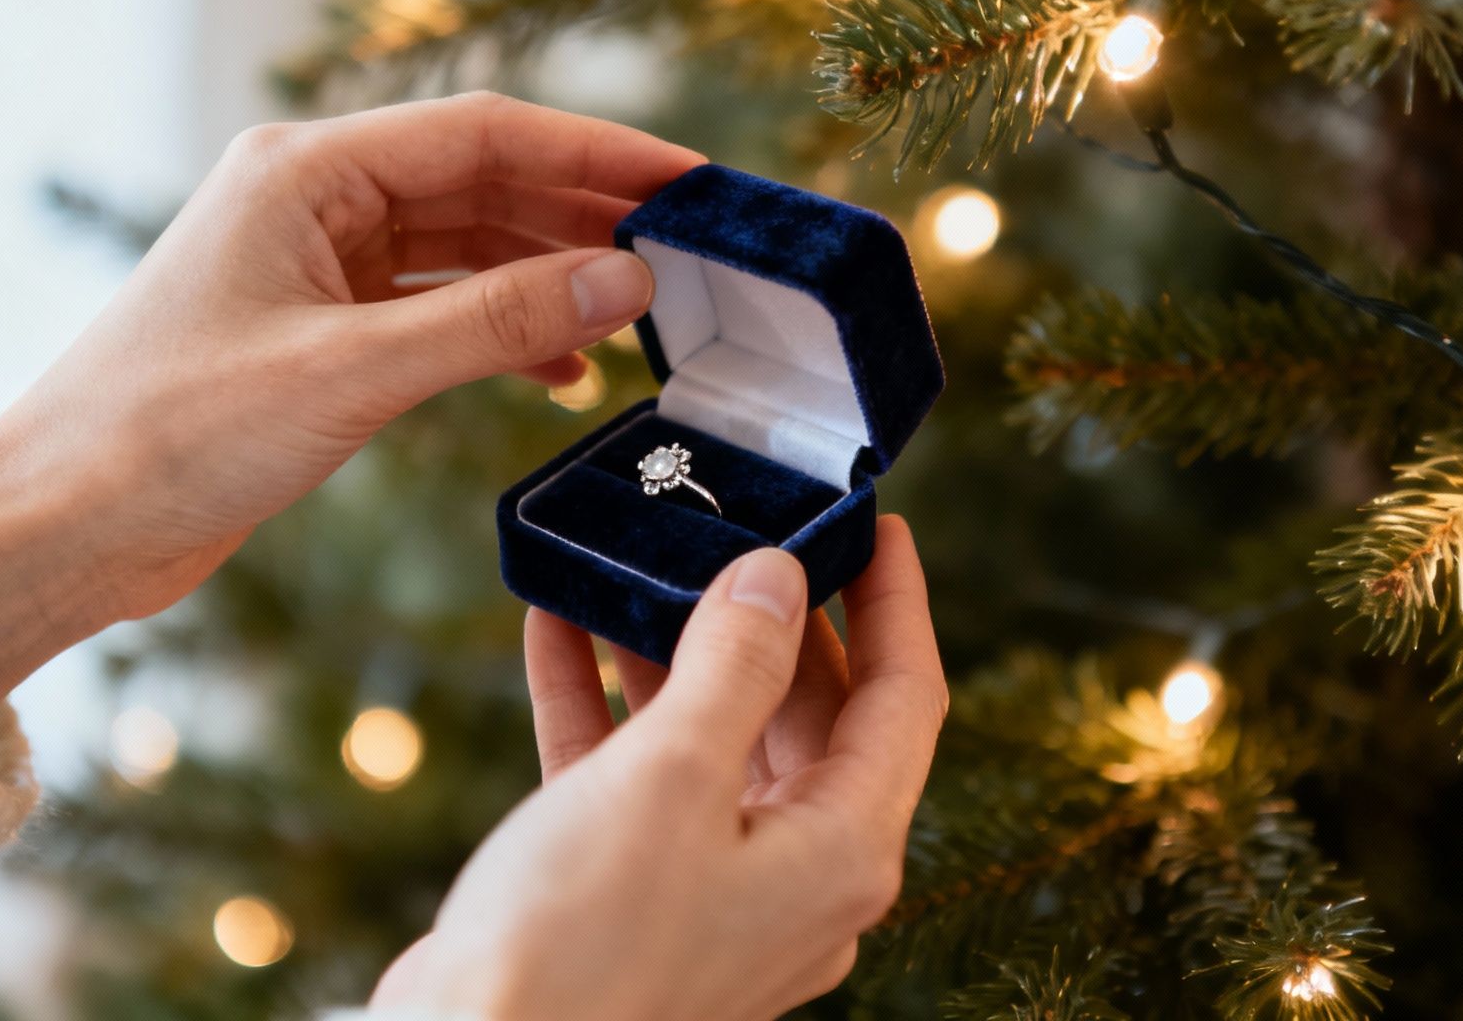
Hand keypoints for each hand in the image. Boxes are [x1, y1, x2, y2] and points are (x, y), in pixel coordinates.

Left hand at [0, 92, 702, 734]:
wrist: (62, 526)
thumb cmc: (170, 434)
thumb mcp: (351, 371)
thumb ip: (494, 319)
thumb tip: (623, 276)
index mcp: (305, 171)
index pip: (484, 132)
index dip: (595, 150)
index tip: (686, 178)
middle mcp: (313, 201)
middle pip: (482, 182)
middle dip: (583, 212)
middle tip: (685, 247)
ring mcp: (316, 266)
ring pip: (465, 248)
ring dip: (548, 276)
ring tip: (637, 313)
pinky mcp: (318, 332)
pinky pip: (437, 309)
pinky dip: (501, 330)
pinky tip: (561, 367)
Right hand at [371, 517, 947, 1020]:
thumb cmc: (584, 940)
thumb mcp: (672, 777)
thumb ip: (736, 665)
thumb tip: (777, 578)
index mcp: (842, 851)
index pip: (905, 699)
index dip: (896, 602)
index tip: (880, 522)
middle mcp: (796, 874)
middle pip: (810, 715)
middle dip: (771, 618)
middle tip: (742, 525)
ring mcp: (714, 888)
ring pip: (716, 740)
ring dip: (672, 651)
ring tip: (637, 561)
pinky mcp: (631, 897)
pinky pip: (636, 777)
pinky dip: (604, 703)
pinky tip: (557, 626)